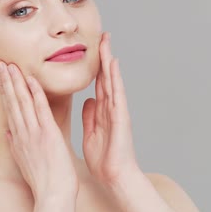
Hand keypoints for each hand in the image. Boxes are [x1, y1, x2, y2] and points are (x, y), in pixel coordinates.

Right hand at [0, 61, 78, 201]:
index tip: (1, 76)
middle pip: (12, 102)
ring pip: (23, 102)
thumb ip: (15, 145)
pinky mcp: (48, 134)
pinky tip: (31, 79)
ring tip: (9, 64)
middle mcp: (23, 133)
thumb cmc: (44, 180)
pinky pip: (41, 109)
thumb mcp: (24, 162)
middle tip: (0, 62)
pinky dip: (36, 93)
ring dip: (16, 81)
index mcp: (18, 138)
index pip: (10, 109)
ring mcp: (34, 132)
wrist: (53, 194)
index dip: (5, 91)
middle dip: (6, 81)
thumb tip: (9, 134)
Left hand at [81, 32, 139, 185]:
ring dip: (109, 61)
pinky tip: (113, 65)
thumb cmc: (105, 158)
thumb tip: (88, 100)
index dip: (95, 66)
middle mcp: (112, 107)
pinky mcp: (121, 117)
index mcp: (103, 111)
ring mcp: (118, 110)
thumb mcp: (92, 133)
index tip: (92, 49)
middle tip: (102, 35)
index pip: (99, 83)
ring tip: (107, 42)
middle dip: (104, 56)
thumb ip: (90, 116)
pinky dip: (115, 78)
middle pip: (106, 77)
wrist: (115, 175)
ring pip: (112, 80)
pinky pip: (118, 93)